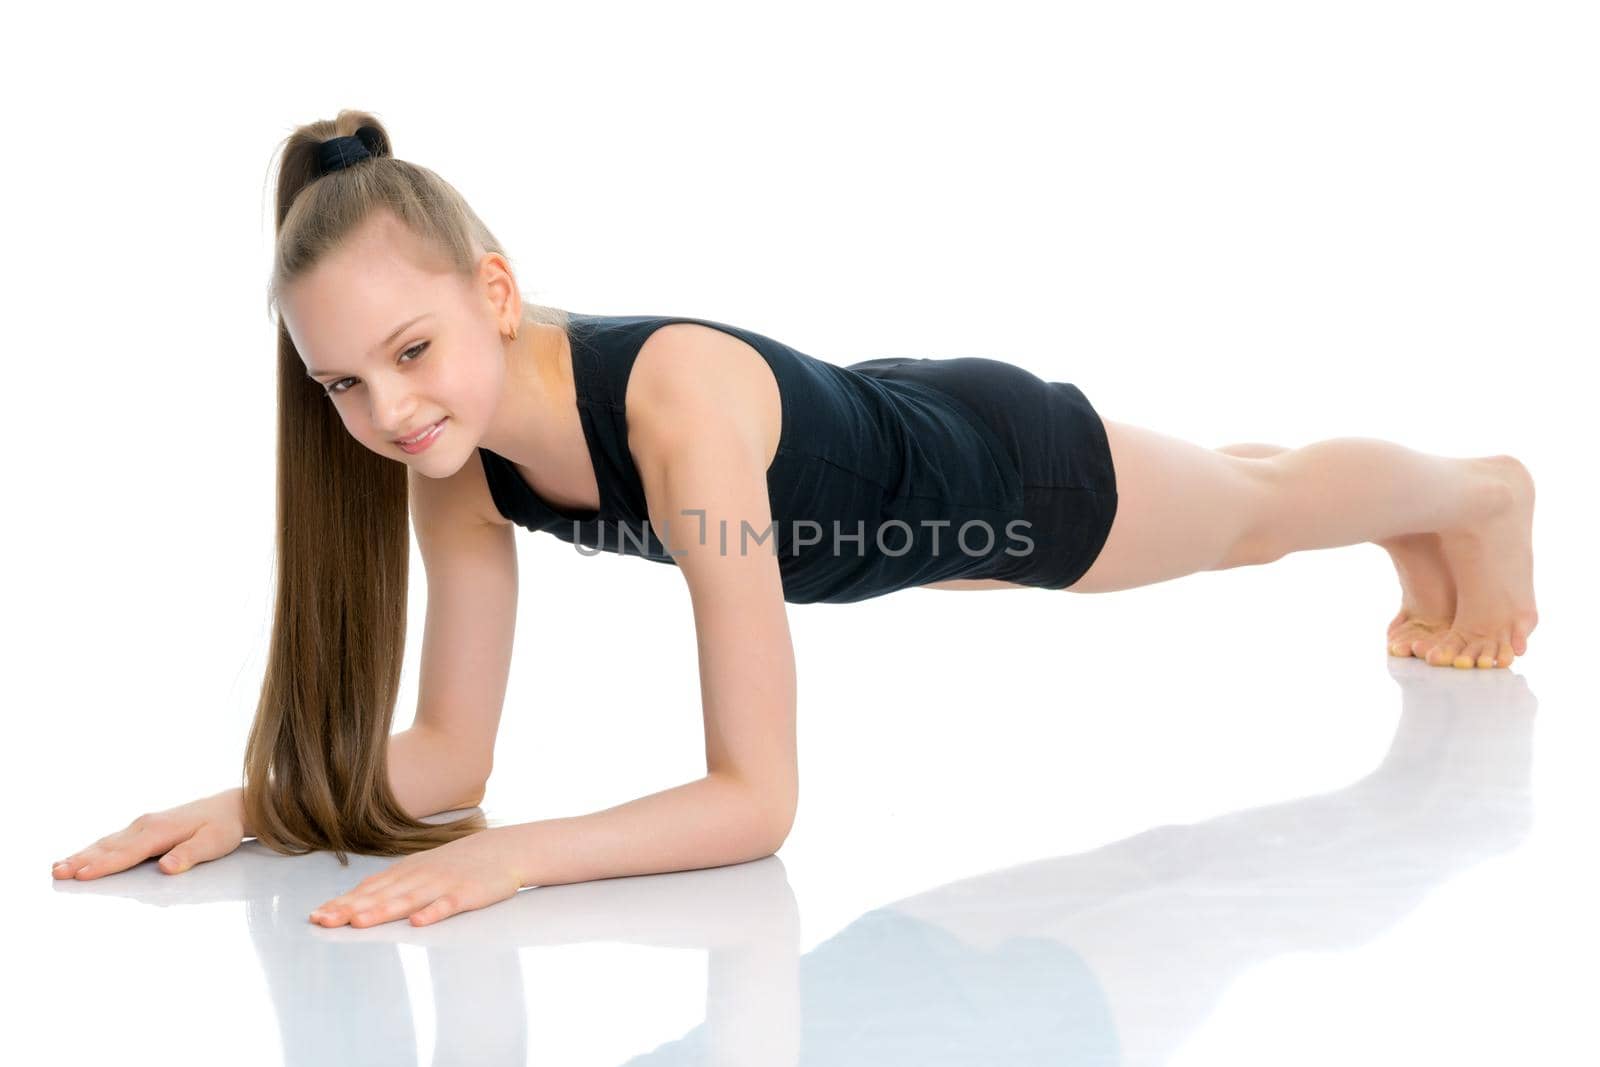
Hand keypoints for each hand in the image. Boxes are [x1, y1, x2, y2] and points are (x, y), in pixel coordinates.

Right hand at [53, 788, 245, 879]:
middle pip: (108, 847)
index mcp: (160, 831)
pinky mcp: (144, 828)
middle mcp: (146, 826)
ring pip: (107, 843)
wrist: (232, 807)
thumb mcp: (214, 843)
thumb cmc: (223, 828)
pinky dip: (94, 850)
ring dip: (81, 855)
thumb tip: (166, 868)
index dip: (103, 866)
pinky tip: (80, 857)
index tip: (80, 876)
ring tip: (57, 867)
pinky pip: (113, 840)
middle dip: (81, 860)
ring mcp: (143, 825)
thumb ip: (189, 855)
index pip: (126, 853)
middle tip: (56, 874)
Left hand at [309, 826, 523, 927]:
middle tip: (323, 921)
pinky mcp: (467, 893)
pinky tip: (418, 923)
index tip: (316, 917)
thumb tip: (352, 903)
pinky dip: (432, 913)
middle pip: (380, 896)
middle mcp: (418, 877)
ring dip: (382, 911)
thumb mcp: (419, 870)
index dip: (342, 903)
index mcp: (405, 873)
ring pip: (407, 900)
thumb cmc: (454, 865)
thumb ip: (389, 886)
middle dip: (350, 909)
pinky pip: (447, 905)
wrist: (502, 850)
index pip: (367, 890)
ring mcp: (442, 885)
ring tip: (359, 922)